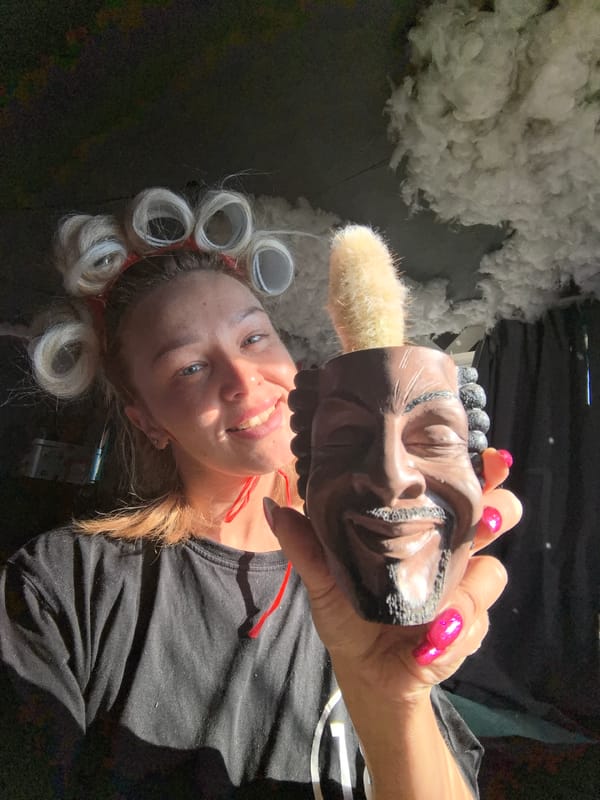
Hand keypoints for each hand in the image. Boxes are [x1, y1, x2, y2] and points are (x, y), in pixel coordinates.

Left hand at [263, 448, 521, 700]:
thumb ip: (306, 544)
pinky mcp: (467, 627)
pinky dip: (455, 634)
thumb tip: (273, 507)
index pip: (455, 488)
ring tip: (442, 612)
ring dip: (471, 590)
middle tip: (490, 517)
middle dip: (502, 510)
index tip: (493, 457)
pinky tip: (431, 645)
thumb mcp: (323, 577)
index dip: (482, 471)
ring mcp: (463, 588)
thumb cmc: (347, 610)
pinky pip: (476, 623)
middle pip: (499, 516)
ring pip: (492, 573)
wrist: (363, 670)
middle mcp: (450, 549)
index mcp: (420, 525)